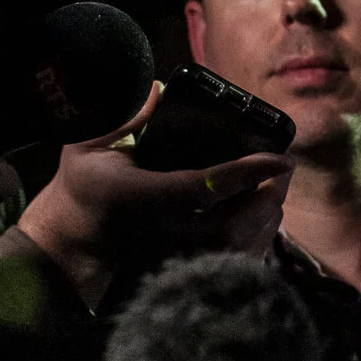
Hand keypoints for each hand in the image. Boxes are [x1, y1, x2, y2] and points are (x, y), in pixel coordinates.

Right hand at [9, 82, 293, 310]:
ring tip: (276, 187)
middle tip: (284, 170)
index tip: (281, 158)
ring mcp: (177, 256)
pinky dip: (257, 240)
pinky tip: (262, 216)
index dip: (245, 173)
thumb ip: (122, 118)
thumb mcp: (87, 144)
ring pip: (238, 250)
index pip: (202, 187)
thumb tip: (159, 91)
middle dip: (268, 198)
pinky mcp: (186, 269)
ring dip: (266, 219)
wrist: (76, 239)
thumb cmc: (86, 185)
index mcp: (144, 197)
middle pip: (232, 226)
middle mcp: (165, 232)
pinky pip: (234, 263)